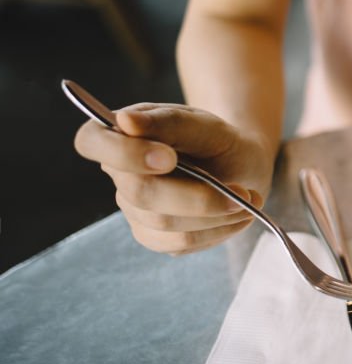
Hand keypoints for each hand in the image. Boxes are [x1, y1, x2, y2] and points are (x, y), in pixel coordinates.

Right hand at [74, 104, 273, 254]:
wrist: (241, 166)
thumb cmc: (216, 140)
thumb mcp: (204, 124)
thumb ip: (170, 123)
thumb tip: (125, 121)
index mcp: (122, 136)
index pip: (91, 142)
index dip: (123, 154)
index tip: (170, 158)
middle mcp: (121, 175)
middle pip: (140, 193)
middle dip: (197, 196)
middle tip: (241, 191)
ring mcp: (135, 209)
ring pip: (164, 223)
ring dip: (215, 214)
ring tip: (248, 200)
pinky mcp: (155, 236)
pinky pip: (179, 242)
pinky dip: (217, 230)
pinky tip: (238, 216)